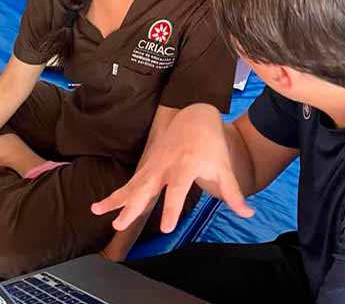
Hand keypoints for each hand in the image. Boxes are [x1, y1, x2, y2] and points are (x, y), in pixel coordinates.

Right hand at [91, 104, 253, 233]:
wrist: (195, 116)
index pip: (177, 190)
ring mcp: (153, 165)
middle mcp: (165, 165)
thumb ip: (233, 193)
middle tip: (119, 225)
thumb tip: (248, 213)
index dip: (171, 208)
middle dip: (133, 207)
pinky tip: (99, 207)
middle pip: (146, 188)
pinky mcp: (146, 166)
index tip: (165, 227)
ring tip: (96, 211)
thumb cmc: (211, 144)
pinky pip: (129, 183)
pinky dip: (115, 195)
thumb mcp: (224, 168)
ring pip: (131, 185)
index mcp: (185, 165)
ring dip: (114, 200)